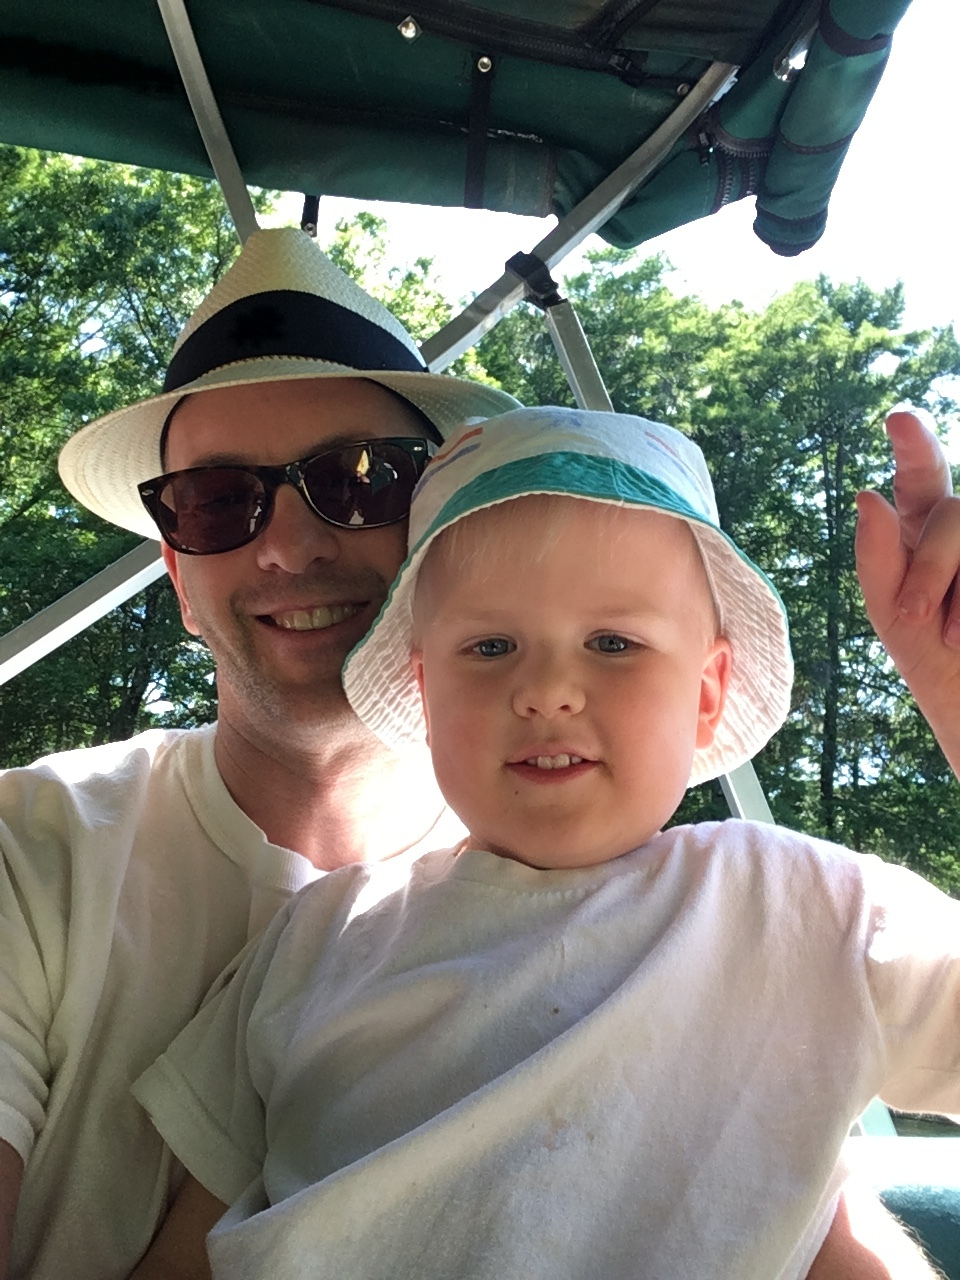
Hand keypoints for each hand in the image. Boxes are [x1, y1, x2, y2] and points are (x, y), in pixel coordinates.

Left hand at [855, 408, 959, 773]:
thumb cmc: (941, 668)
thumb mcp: (896, 617)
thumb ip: (878, 559)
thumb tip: (868, 494)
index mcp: (928, 531)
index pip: (922, 477)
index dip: (915, 445)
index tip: (899, 420)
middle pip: (952, 512)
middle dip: (931, 565)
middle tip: (913, 615)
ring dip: (954, 585)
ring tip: (952, 639)